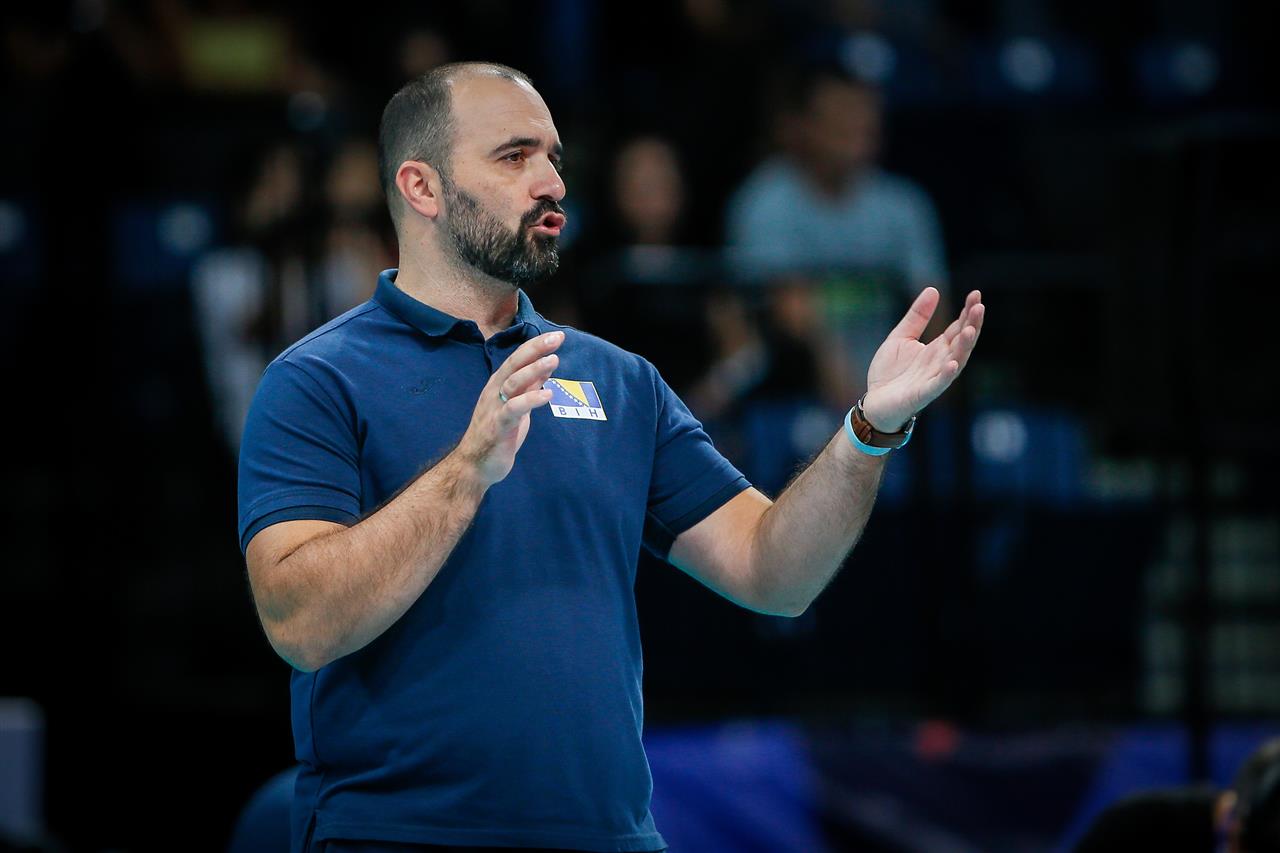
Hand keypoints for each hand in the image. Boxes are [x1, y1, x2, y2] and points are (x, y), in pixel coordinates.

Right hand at [456, 330, 563, 485]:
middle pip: (514, 364)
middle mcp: (495, 391)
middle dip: (535, 350)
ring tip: (553, 360)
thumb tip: (546, 365)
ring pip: (513, 382)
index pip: (518, 359)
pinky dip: (530, 400)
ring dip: (533, 370)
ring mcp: (495, 408)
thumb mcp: (518, 405)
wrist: (476, 464)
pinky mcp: (498, 426)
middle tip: (556, 339)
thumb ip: (529, 386)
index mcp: (499, 384)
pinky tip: (547, 394)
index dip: (536, 346)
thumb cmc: (498, 433)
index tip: (557, 336)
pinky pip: (514, 409)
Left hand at [862, 288, 984, 430]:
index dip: (968, 312)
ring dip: (964, 347)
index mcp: (937, 349)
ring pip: (955, 361)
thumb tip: (933, 289)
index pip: (958, 328)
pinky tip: (953, 364)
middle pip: (962, 342)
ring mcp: (934, 378)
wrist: (875, 403)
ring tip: (970, 329)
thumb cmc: (890, 372)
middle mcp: (941, 362)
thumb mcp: (901, 337)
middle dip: (972, 325)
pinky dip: (946, 375)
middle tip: (979, 306)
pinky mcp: (923, 393)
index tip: (976, 294)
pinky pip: (938, 384)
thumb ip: (917, 317)